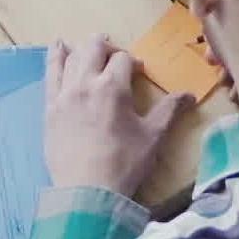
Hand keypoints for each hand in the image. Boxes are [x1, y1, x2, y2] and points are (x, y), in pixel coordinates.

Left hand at [42, 35, 185, 200]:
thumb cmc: (125, 163)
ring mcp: (63, 95)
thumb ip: (170, 110)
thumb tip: (190, 94)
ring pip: (70, 58)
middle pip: (94, 49)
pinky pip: (50, 75)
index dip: (133, 62)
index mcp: (113, 87)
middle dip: (106, 46)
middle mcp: (85, 83)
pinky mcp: (49, 108)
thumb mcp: (153, 136)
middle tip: (113, 53)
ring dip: (81, 48)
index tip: (138, 72)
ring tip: (86, 46)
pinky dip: (54, 58)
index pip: (123, 60)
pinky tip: (57, 49)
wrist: (88, 192)